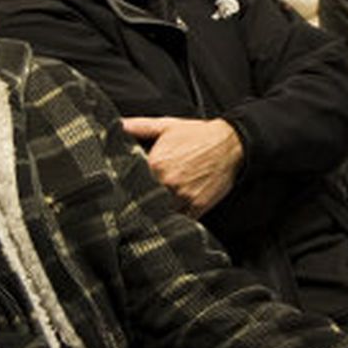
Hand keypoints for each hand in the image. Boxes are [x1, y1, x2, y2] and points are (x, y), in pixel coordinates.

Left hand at [121, 116, 243, 215]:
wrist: (231, 144)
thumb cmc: (198, 136)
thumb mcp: (166, 126)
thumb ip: (137, 126)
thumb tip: (116, 127)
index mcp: (156, 163)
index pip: (129, 182)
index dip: (123, 187)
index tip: (119, 190)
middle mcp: (168, 183)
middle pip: (142, 201)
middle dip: (137, 201)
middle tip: (132, 203)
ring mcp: (183, 198)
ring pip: (158, 213)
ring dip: (153, 212)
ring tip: (149, 209)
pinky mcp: (197, 208)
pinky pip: (177, 221)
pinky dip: (171, 219)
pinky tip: (167, 213)